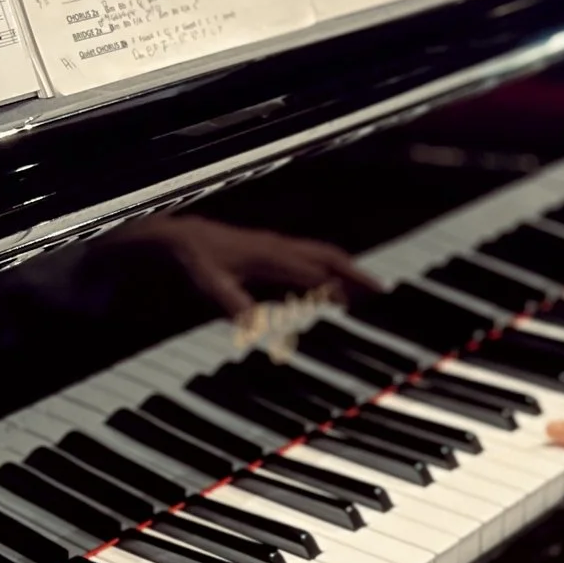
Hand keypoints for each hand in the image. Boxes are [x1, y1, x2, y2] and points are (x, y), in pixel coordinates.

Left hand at [133, 215, 380, 317]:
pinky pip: (311, 259)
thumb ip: (232, 302)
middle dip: (357, 275)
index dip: (339, 286)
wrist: (181, 238)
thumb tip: (252, 325)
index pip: (314, 271)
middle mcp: (280, 249)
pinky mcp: (274, 252)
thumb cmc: (196, 260)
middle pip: (329, 258)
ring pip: (324, 256)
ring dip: (348, 272)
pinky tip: (333, 289)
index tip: (365, 301)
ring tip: (369, 292)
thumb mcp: (210, 284)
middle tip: (382, 293)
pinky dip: (331, 272)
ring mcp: (279, 248)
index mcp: (271, 256)